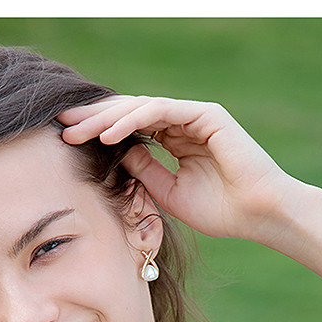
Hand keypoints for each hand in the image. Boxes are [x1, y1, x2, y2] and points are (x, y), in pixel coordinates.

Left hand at [57, 94, 294, 242]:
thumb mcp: (170, 193)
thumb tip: (117, 154)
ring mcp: (195, 114)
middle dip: (94, 118)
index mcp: (176, 139)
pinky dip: (133, 120)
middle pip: (130, 112)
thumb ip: (145, 171)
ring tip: (78, 131)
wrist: (260, 214)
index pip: (131, 127)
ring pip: (141, 107)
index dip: (98, 131)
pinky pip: (160, 110)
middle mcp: (183, 122)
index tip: (67, 139)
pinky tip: (109, 134)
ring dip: (106, 119)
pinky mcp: (205, 114)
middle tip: (61, 125)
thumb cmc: (222, 211)